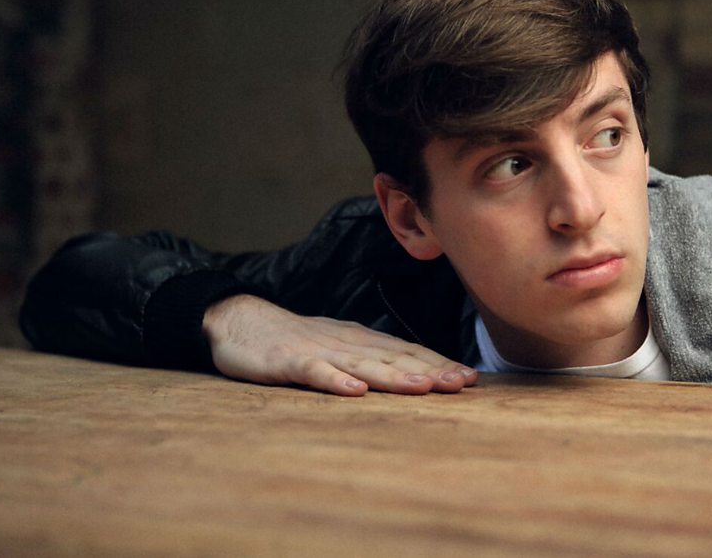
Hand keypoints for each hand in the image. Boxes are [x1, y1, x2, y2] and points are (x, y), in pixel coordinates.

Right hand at [202, 294, 477, 396]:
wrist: (240, 320)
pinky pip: (316, 373)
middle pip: (395, 358)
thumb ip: (374, 358)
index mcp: (362, 340)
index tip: (471, 377)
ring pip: (363, 365)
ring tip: (425, 387)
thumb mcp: (340, 346)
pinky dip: (336, 381)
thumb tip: (417, 371)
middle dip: (431, 371)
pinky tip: (356, 392)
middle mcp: (348, 343)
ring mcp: (319, 352)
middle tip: (463, 383)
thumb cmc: (296, 340)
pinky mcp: (289, 363)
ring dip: (396, 376)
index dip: (439, 363)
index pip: (408, 351)